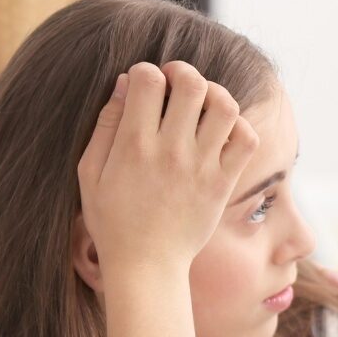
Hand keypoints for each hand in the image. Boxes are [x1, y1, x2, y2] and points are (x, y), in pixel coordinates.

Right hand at [77, 61, 258, 277]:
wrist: (147, 265)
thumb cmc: (112, 219)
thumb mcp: (90, 173)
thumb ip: (106, 125)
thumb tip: (126, 82)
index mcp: (134, 145)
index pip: (148, 80)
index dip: (146, 71)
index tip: (144, 85)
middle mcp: (171, 151)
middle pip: (192, 84)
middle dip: (183, 71)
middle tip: (175, 82)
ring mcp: (202, 166)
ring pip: (225, 106)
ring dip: (215, 93)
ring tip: (201, 102)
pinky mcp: (223, 182)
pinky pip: (246, 139)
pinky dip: (239, 125)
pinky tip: (220, 130)